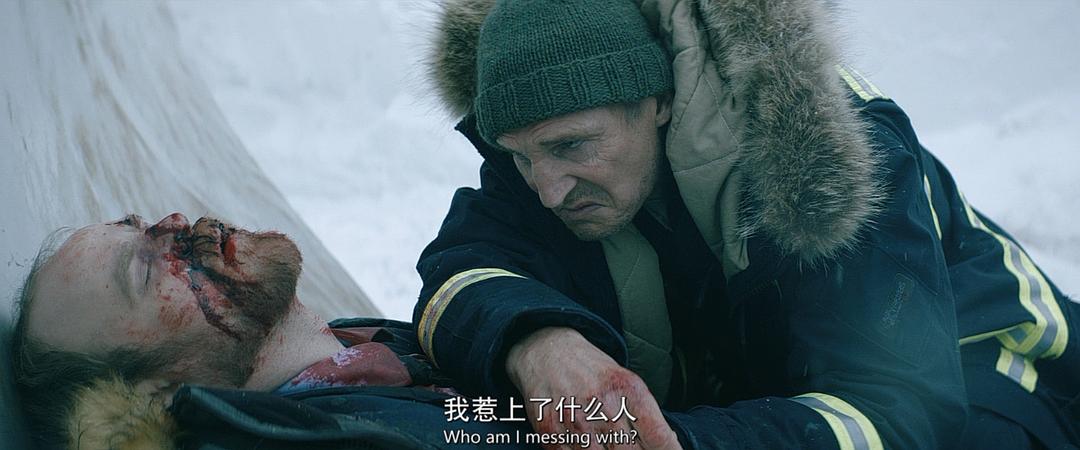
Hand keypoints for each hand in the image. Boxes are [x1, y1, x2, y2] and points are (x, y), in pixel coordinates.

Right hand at [506, 327, 681, 449]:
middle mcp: (601, 402)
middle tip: (633, 448)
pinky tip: (587, 446)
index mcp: (626, 387)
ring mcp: (574, 416)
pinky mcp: (549, 427)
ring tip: (609, 445)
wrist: (546, 349)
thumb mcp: (624, 380)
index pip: (657, 434)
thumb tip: (666, 443)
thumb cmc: (591, 369)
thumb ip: (644, 413)